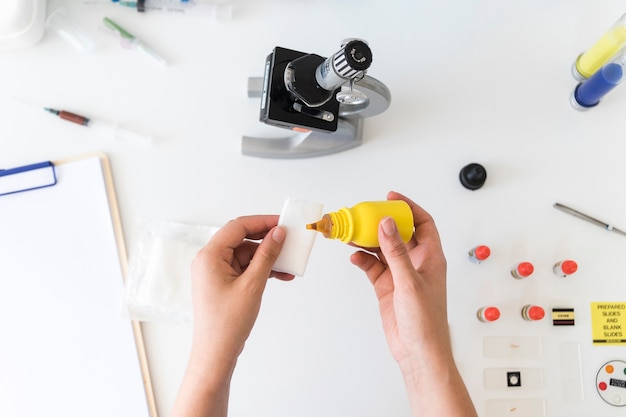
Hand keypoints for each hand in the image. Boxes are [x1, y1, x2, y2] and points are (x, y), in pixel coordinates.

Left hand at [173, 215, 292, 416]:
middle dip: (267, 240)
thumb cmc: (227, 323)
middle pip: (242, 239)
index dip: (262, 222)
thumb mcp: (253, 285)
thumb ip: (267, 255)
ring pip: (246, 255)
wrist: (216, 353)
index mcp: (209, 256)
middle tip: (289, 240)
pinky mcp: (223, 283)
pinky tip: (281, 275)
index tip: (283, 223)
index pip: (238, 227)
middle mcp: (209, 260)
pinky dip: (261, 270)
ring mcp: (215, 272)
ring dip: (267, 258)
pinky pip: (245, 268)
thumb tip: (278, 233)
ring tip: (289, 264)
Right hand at [350, 191, 449, 367]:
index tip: (391, 198)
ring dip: (368, 241)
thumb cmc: (426, 322)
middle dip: (382, 223)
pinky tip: (355, 258)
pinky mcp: (387, 287)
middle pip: (398, 233)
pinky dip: (363, 261)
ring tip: (352, 234)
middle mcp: (415, 263)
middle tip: (364, 214)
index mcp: (430, 257)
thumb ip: (396, 252)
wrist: (417, 351)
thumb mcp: (409, 282)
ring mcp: (400, 275)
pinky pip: (373, 267)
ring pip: (382, 250)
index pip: (422, 223)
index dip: (408, 207)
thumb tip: (387, 224)